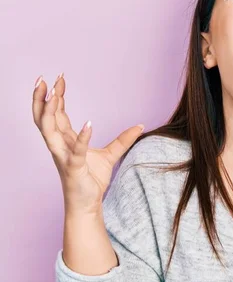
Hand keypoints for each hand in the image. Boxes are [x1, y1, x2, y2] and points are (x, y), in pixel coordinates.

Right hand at [32, 74, 144, 214]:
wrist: (89, 203)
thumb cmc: (92, 179)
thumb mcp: (111, 155)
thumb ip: (123, 139)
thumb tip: (141, 125)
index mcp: (65, 140)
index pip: (55, 114)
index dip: (55, 97)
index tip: (59, 79)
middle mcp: (60, 146)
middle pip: (44, 118)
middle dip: (42, 98)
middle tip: (43, 78)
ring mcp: (64, 157)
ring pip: (49, 131)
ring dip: (50, 112)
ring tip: (53, 94)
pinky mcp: (74, 168)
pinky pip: (76, 151)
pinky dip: (82, 137)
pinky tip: (89, 123)